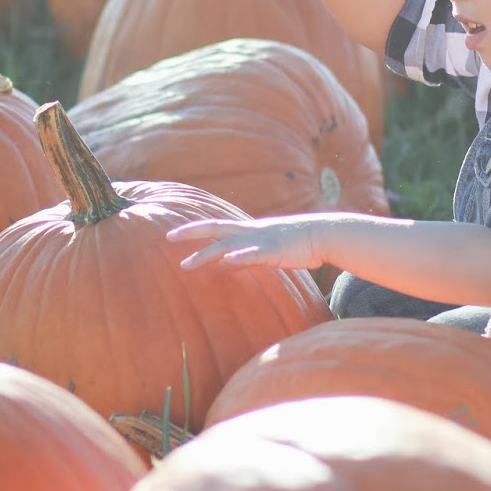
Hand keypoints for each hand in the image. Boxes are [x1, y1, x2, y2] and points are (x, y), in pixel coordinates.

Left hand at [166, 216, 323, 272]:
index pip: (215, 226)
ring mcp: (261, 240)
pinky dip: (239, 257)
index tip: (172, 233)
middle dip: (191, 233)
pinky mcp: (274, 250)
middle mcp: (250, 232)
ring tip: (186, 264)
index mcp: (248, 230)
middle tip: (168, 237)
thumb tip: (224, 263)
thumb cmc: (295, 243)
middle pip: (215, 228)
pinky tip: (225, 262)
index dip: (194, 228)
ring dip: (206, 254)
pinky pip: (253, 254)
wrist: (323, 234)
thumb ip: (243, 255)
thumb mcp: (265, 248)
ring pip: (228, 245)